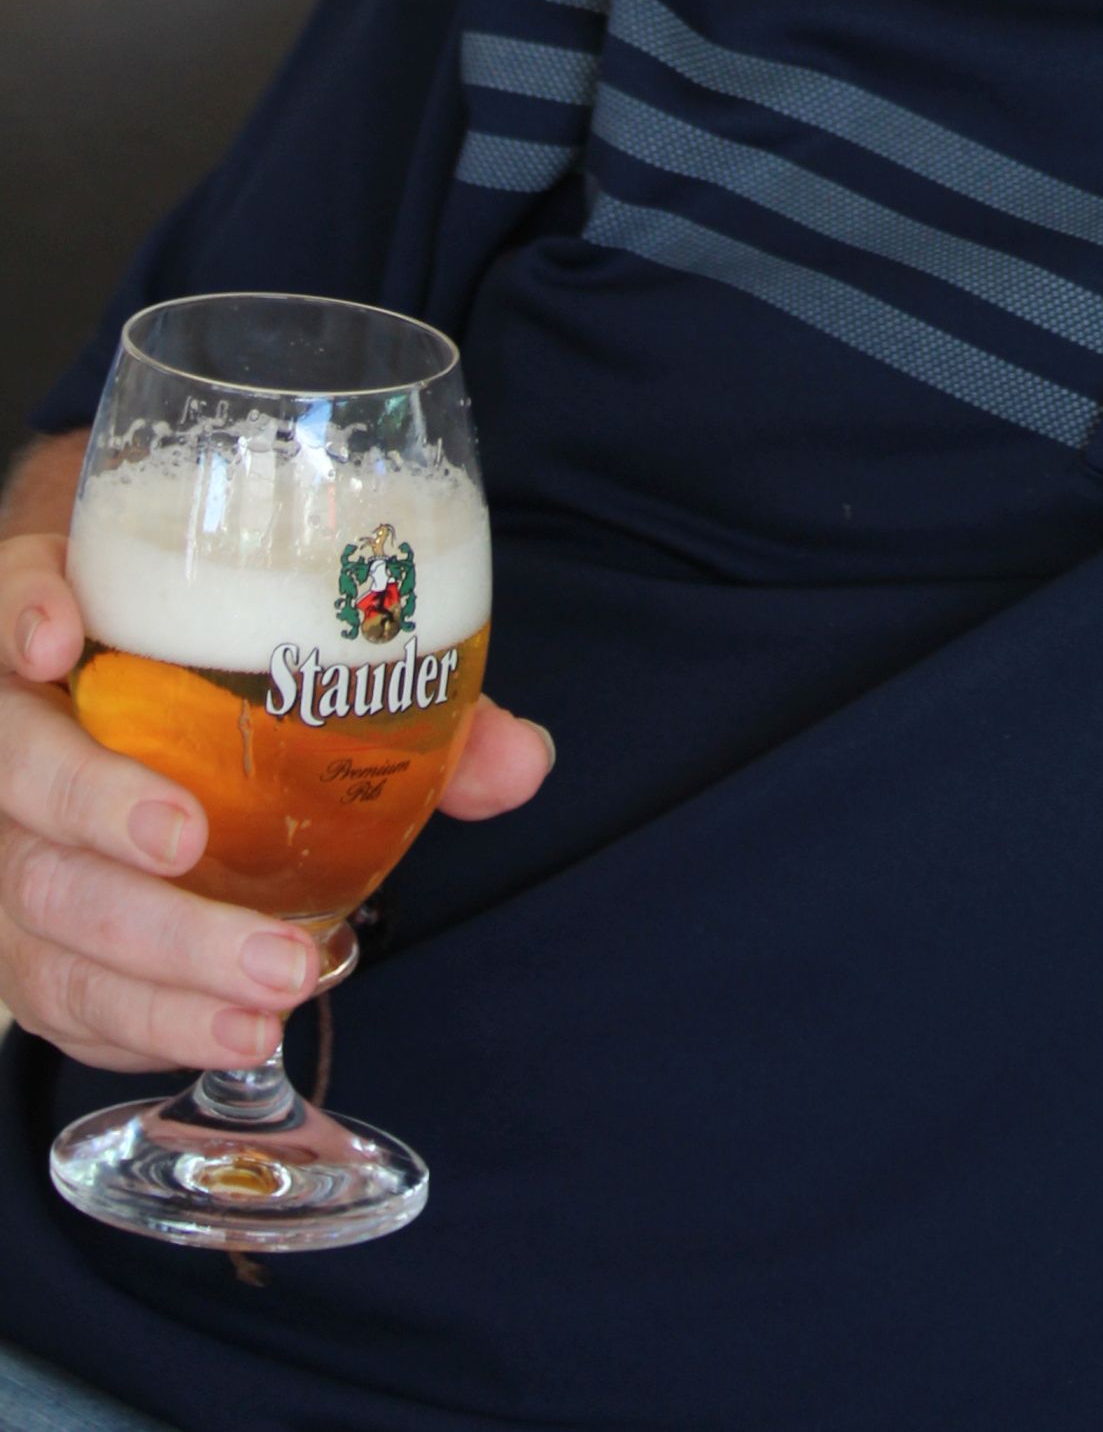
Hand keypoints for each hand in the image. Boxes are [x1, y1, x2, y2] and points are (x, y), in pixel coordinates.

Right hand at [0, 519, 551, 1073]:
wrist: (164, 724)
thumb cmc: (231, 678)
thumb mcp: (304, 656)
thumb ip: (406, 696)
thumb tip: (519, 763)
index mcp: (77, 626)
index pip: (14, 600)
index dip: (24, 613)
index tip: (62, 639)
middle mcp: (22, 733)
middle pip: (21, 775)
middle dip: (100, 812)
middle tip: (189, 844)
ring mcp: (13, 847)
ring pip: (40, 903)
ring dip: (152, 957)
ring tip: (271, 989)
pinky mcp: (31, 943)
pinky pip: (62, 994)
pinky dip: (146, 1022)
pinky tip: (231, 1034)